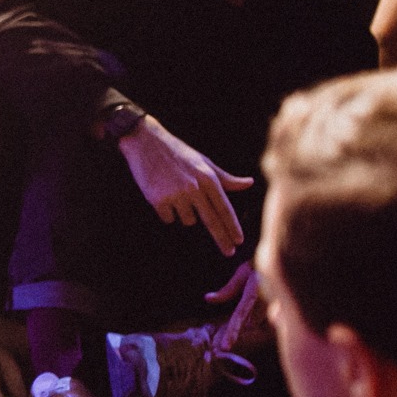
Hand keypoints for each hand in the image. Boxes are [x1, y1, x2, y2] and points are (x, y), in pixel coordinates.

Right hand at [118, 116, 252, 255]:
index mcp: (208, 178)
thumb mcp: (204, 163)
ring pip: (187, 219)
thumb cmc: (178, 153)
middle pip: (211, 220)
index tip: (239, 241)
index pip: (224, 208)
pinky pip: (169, 218)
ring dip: (184, 213)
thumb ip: (226, 178)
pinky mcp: (158, 200)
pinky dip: (167, 211)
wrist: (146, 142)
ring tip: (175, 193)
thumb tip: (249, 183)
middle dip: (222, 238)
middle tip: (230, 253)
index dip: (232, 226)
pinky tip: (162, 195)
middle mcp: (194, 187)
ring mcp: (176, 194)